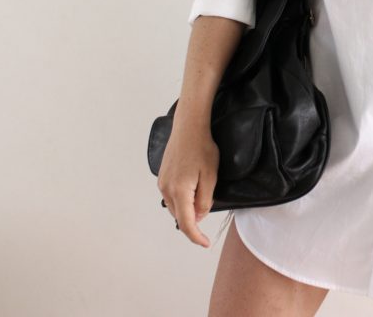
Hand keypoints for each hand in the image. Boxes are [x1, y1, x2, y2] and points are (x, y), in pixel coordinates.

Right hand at [157, 115, 219, 246]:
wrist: (189, 128)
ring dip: (188, 208)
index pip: (186, 223)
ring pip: (175, 207)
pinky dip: (182, 199)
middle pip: (180, 216)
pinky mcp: (162, 177)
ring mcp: (162, 183)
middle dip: (194, 219)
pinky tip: (193, 186)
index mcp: (179, 191)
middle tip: (209, 205)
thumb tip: (199, 216)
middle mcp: (166, 189)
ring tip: (202, 193)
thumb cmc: (203, 149)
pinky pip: (172, 196)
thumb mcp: (211, 176)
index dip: (196, 236)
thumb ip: (204, 200)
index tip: (206, 243)